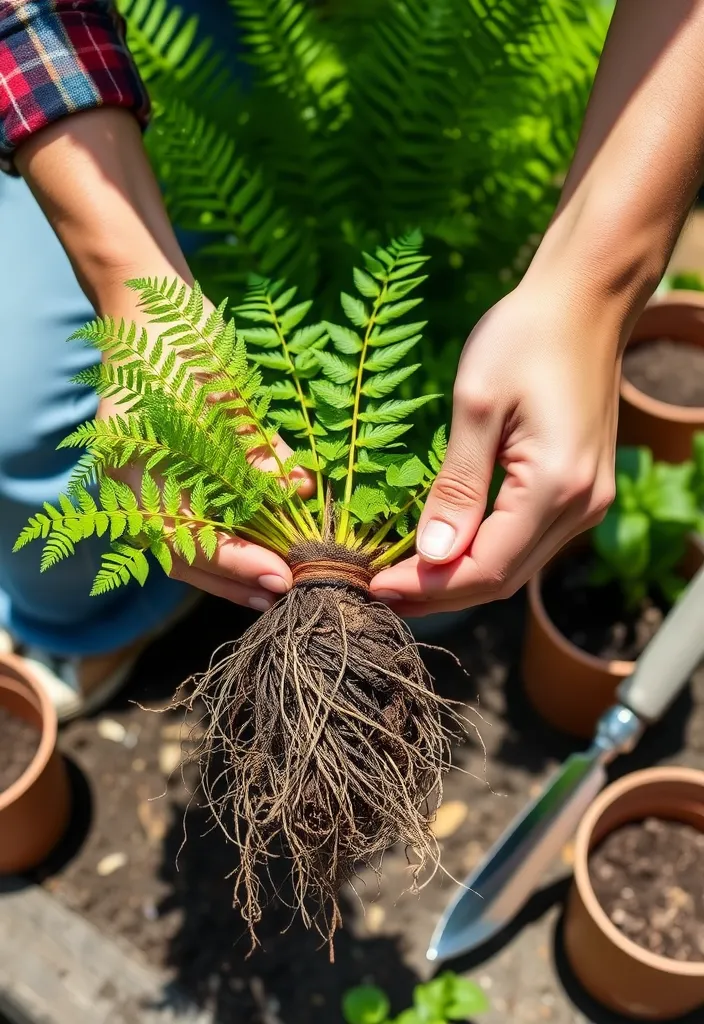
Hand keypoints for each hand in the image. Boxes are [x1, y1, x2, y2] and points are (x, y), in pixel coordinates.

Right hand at [97, 286, 313, 610]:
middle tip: (284, 595)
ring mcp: (145, 481)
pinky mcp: (165, 475)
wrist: (150, 300)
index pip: (183, 536)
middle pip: (182, 553)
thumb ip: (254, 447)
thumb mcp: (220, 394)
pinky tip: (264, 549)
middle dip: (233, 578)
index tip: (280, 575)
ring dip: (231, 568)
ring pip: (188, 543)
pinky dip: (230, 536)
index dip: (234, 562)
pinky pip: (195, 519)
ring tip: (275, 586)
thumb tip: (299, 490)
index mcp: (131, 468)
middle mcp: (133, 484)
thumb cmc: (180, 339)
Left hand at [370, 282, 621, 614]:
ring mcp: (586, 502)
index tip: (373, 585)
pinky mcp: (580, 491)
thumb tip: (431, 556)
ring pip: (515, 566)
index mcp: (555, 486)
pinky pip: (527, 542)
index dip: (428, 586)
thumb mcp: (477, 406)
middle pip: (502, 579)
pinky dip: (482, 553)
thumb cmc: (525, 337)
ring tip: (400, 575)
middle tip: (378, 590)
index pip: (485, 568)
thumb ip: (457, 485)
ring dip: (458, 578)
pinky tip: (443, 547)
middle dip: (438, 592)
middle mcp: (581, 506)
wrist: (585, 301)